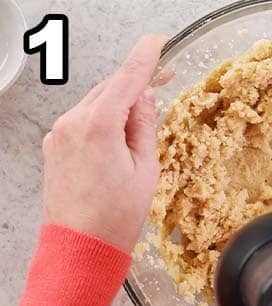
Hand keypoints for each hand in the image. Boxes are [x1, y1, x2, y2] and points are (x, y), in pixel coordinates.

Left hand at [42, 34, 169, 252]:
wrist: (81, 245)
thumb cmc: (116, 216)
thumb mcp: (145, 170)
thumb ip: (144, 127)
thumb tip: (146, 99)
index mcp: (98, 125)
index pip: (126, 79)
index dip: (145, 58)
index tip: (158, 41)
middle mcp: (72, 122)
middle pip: (109, 89)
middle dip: (136, 82)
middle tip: (164, 76)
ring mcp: (59, 133)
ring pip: (95, 104)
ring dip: (120, 104)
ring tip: (144, 115)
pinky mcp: (55, 146)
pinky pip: (83, 121)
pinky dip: (103, 120)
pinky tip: (120, 134)